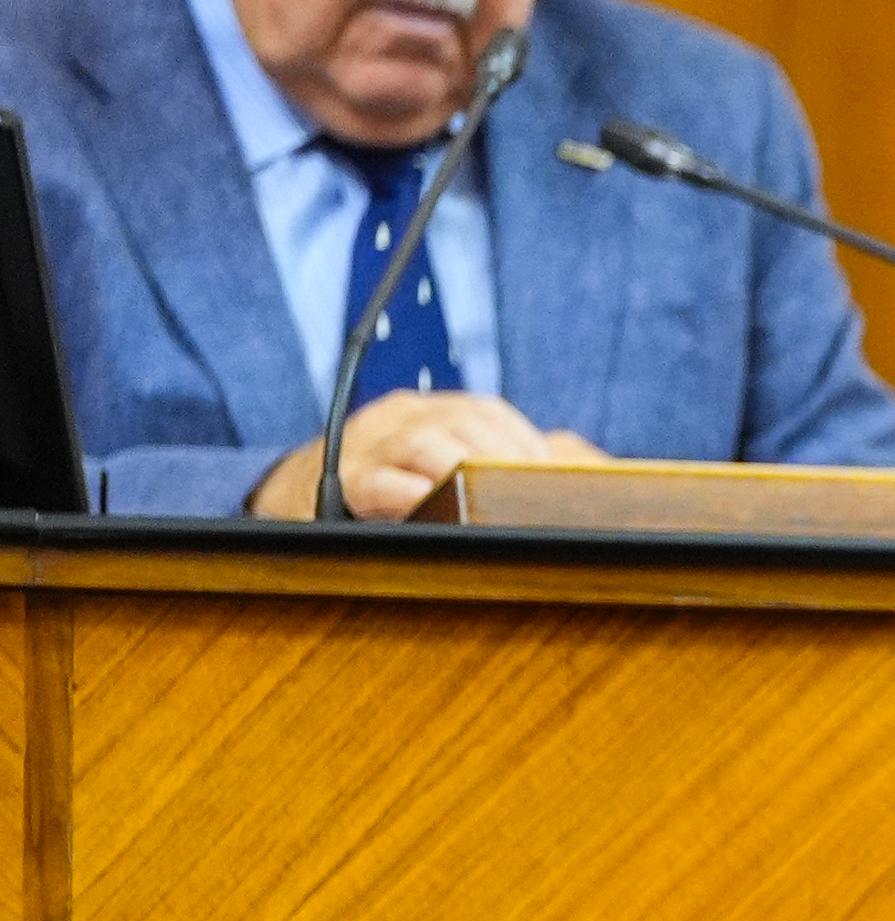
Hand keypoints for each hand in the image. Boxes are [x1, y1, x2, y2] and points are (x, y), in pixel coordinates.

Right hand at [251, 394, 605, 519]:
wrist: (293, 497)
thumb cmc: (387, 490)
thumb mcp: (437, 471)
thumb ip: (495, 472)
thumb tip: (575, 477)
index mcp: (433, 413)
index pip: (490, 413)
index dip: (529, 442)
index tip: (562, 475)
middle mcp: (402, 418)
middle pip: (466, 422)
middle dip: (509, 457)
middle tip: (540, 497)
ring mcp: (369, 445)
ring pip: (426, 442)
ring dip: (469, 471)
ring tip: (499, 500)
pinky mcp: (339, 481)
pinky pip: (376, 480)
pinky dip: (411, 493)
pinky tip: (438, 508)